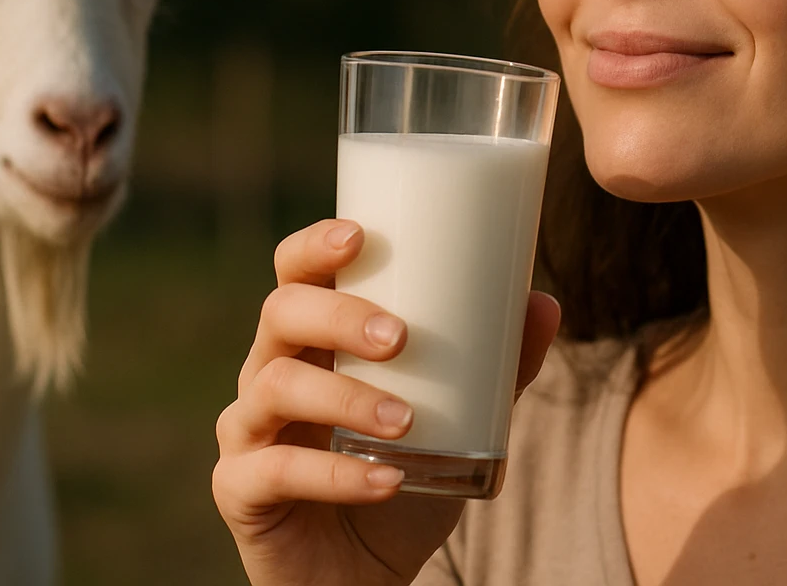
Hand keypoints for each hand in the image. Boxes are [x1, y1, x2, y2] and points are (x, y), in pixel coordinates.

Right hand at [213, 218, 561, 585]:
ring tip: (405, 421)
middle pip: (281, 313)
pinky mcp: (240, 490)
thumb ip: (497, 371)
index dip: (313, 245)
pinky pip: (273, 472)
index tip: (358, 235)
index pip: (296, 274)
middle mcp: (270, 372)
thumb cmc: (399, 479)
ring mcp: (247, 431)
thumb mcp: (457, 423)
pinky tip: (386, 482)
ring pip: (274, 386)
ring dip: (345, 397)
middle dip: (339, 315)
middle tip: (401, 336)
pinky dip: (335, 476)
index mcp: (313, 340)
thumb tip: (546, 304)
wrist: (361, 578)